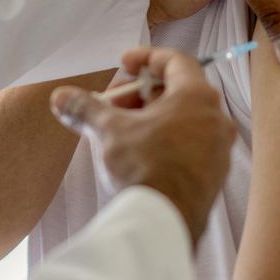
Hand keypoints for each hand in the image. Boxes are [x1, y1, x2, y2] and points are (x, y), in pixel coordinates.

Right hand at [50, 48, 234, 245]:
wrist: (164, 221)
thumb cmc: (144, 167)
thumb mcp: (108, 130)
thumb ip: (85, 108)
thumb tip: (61, 97)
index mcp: (197, 97)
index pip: (175, 61)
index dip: (146, 59)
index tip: (125, 65)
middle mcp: (215, 119)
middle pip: (178, 91)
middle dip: (142, 95)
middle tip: (114, 105)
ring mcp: (219, 149)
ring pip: (185, 120)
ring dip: (153, 119)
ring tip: (122, 131)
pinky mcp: (214, 174)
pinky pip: (191, 145)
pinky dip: (167, 141)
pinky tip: (140, 155)